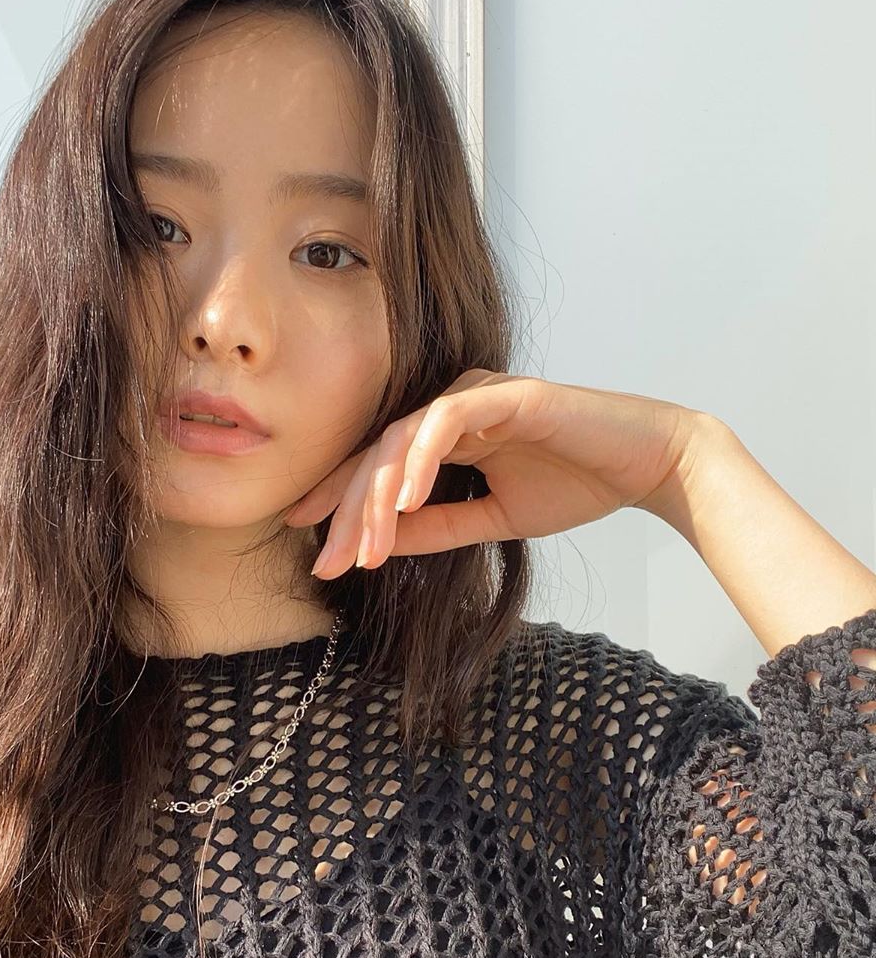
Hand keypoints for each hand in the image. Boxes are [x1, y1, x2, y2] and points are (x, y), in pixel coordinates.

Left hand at [283, 370, 711, 576]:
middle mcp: (452, 407)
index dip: (340, 504)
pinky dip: (420, 460)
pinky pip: (446, 421)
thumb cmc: (575, 483)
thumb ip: (439, 526)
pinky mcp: (505, 394)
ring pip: (402, 439)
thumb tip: (382, 544)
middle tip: (324, 563)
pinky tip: (403, 501)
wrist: (646, 465)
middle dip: (346, 512)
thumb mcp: (492, 517)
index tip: (311, 547)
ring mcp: (476, 395)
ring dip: (378, 497)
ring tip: (364, 547)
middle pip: (377, 455)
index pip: (379, 467)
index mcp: (446, 434)